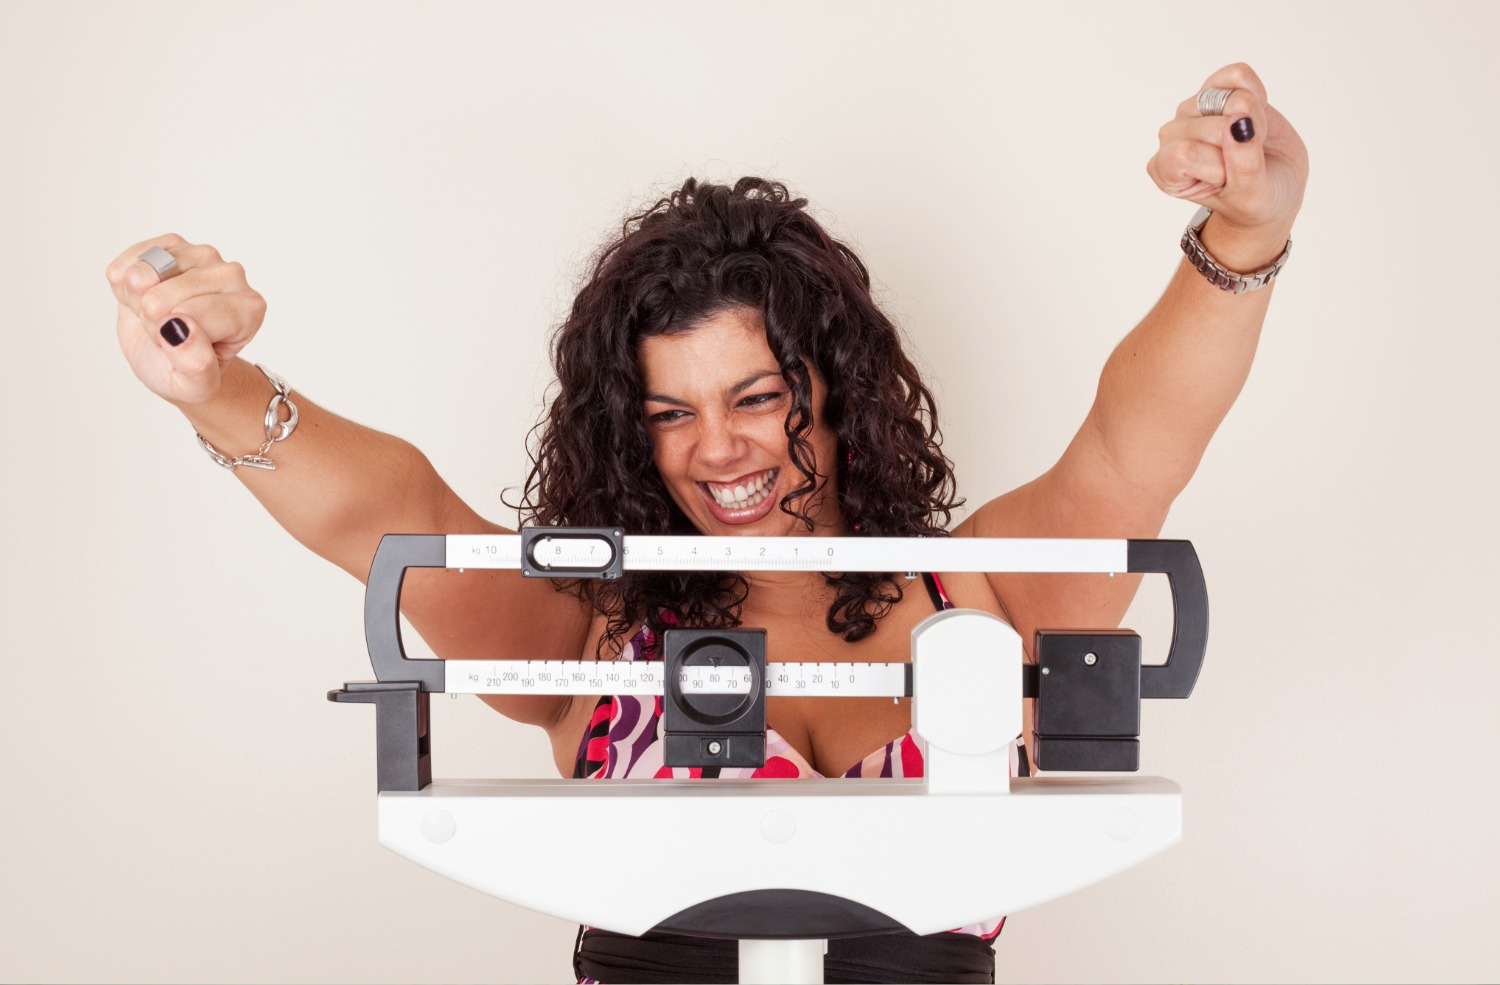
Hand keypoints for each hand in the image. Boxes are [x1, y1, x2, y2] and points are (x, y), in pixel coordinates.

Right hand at [105, 235, 266, 404]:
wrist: (169, 354)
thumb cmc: (188, 368)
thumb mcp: (196, 386)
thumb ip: (197, 367)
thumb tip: (181, 330)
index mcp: (249, 309)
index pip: (192, 318)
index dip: (174, 340)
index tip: (186, 348)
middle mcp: (233, 275)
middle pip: (163, 297)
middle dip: (154, 322)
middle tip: (170, 331)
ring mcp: (201, 255)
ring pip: (143, 274)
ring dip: (137, 301)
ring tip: (156, 313)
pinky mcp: (171, 243)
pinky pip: (128, 263)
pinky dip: (123, 285)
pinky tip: (141, 295)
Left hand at [1147, 63, 1308, 234]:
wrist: (1276, 183)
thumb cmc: (1255, 198)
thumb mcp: (1251, 195)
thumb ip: (1244, 165)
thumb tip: (1240, 122)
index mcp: (1166, 170)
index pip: (1187, 154)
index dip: (1219, 166)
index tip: (1229, 179)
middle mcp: (1171, 137)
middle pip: (1212, 125)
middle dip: (1243, 143)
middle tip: (1248, 160)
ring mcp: (1191, 109)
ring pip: (1228, 98)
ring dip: (1253, 120)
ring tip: (1253, 140)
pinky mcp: (1217, 87)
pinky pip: (1239, 75)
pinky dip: (1258, 94)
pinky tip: (1255, 116)